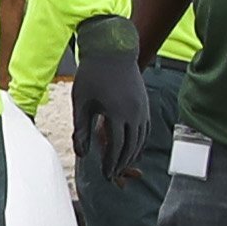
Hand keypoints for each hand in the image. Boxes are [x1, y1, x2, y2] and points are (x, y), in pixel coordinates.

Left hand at [72, 25, 150, 184]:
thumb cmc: (92, 75)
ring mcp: (142, 108)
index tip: (105, 175)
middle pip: (131, 147)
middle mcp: (134, 113)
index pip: (116, 147)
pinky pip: (146, 130)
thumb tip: (82, 154)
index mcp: (117, 113)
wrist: (112, 50)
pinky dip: (140, 143)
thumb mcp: (81, 103)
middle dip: (121, 163)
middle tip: (112, 175)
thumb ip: (80, 130)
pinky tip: (132, 149)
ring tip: (120, 166)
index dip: (110, 163)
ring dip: (131, 155)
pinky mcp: (145, 104)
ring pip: (141, 140)